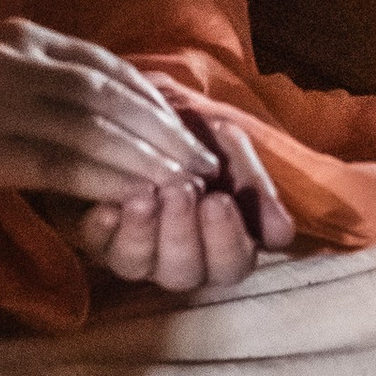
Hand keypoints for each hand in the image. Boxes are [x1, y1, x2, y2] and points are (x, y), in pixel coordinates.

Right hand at [0, 21, 232, 216]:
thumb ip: (29, 88)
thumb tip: (84, 117)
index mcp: (17, 37)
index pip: (105, 65)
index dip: (152, 99)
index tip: (187, 129)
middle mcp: (16, 58)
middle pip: (111, 94)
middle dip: (163, 130)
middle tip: (205, 163)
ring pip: (95, 128)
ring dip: (147, 157)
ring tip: (185, 185)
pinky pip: (60, 164)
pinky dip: (105, 181)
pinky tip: (132, 200)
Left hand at [77, 101, 296, 292]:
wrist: (144, 101)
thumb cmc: (194, 129)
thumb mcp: (231, 145)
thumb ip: (254, 185)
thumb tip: (280, 235)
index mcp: (219, 240)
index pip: (232, 266)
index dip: (226, 241)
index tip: (219, 200)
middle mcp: (177, 256)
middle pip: (184, 274)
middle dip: (183, 233)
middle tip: (182, 190)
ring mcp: (134, 250)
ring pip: (138, 267)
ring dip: (144, 233)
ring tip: (146, 195)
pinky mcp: (95, 238)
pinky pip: (96, 248)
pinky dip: (104, 229)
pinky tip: (108, 207)